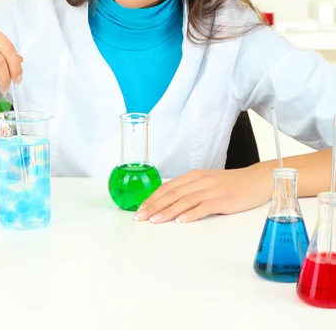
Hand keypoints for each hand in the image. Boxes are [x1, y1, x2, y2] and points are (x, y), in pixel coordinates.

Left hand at [135, 166, 271, 223]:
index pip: (168, 187)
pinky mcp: (224, 200)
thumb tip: (170, 203)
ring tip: (155, 221)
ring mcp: (212, 190)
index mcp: (194, 176)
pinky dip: (192, 214)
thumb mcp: (207, 182)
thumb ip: (191, 190)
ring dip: (168, 211)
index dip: (152, 198)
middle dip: (154, 206)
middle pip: (173, 194)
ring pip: (185, 200)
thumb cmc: (232, 184)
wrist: (257, 179)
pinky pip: (204, 207)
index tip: (140, 209)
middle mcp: (201, 181)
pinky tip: (182, 221)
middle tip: (141, 217)